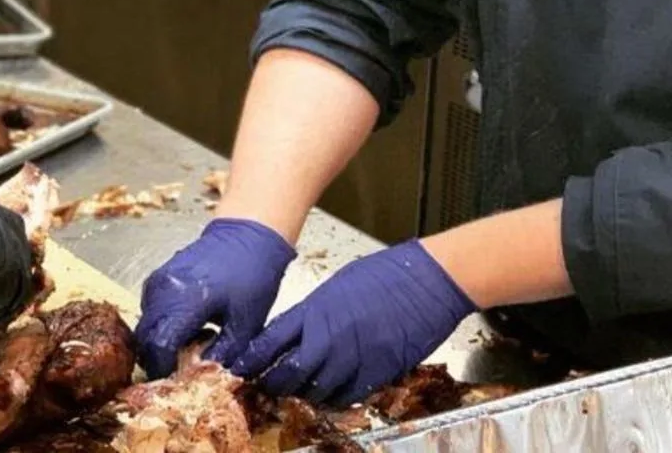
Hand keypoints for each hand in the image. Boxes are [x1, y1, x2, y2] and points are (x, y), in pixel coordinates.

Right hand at [135, 218, 296, 377]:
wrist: (248, 234)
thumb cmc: (253, 276)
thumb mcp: (246, 324)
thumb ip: (222, 355)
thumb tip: (202, 377)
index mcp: (186, 300)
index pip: (158, 346)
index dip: (164, 369)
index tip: (177, 380)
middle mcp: (164, 289)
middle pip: (144, 337)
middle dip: (157, 358)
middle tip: (179, 369)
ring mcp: (158, 280)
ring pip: (144, 323)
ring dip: (157, 341)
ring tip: (186, 346)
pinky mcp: (159, 276)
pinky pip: (149, 308)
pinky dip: (159, 324)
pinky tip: (185, 327)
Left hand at [232, 240, 476, 406]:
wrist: (429, 280)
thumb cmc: (387, 273)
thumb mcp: (339, 284)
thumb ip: (315, 310)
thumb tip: (298, 328)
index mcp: (316, 310)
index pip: (272, 341)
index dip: (254, 359)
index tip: (242, 367)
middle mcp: (330, 337)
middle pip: (289, 373)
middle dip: (275, 383)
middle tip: (269, 387)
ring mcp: (354, 358)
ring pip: (317, 390)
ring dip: (305, 394)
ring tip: (299, 392)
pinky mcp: (378, 372)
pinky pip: (348, 396)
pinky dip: (335, 398)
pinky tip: (331, 394)